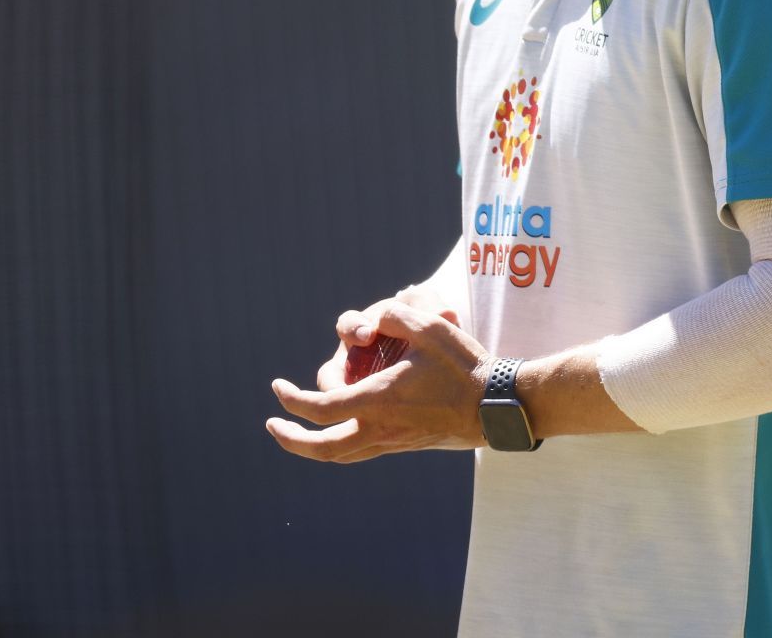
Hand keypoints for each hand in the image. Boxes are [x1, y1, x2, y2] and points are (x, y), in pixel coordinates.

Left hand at [267, 300, 489, 462]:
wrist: (498, 407)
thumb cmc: (465, 366)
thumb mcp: (431, 328)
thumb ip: (396, 317)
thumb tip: (377, 320)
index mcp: (378, 401)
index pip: (320, 406)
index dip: (292, 399)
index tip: (277, 387)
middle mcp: (380, 429)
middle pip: (321, 447)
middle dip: (291, 439)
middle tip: (273, 425)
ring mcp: (394, 443)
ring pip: (341, 455)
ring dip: (313, 446)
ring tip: (298, 433)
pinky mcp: (406, 446)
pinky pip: (362, 451)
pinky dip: (340, 443)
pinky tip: (342, 426)